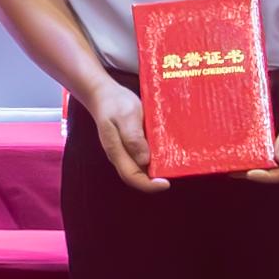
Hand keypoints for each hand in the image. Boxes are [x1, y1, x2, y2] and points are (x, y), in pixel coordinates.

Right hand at [80, 71, 166, 193]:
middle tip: (175, 172)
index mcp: (116, 151)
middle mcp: (120, 156)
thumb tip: (144, 160)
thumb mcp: (126, 116)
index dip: (148, 185)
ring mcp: (124, 152)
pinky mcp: (129, 146)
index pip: (131, 176)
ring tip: (174, 164)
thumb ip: (133, 138)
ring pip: (140, 169)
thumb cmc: (115, 103)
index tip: (166, 183)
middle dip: (155, 180)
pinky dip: (154, 159)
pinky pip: (142, 158)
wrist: (103, 94)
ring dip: (156, 170)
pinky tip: (166, 152)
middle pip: (137, 176)